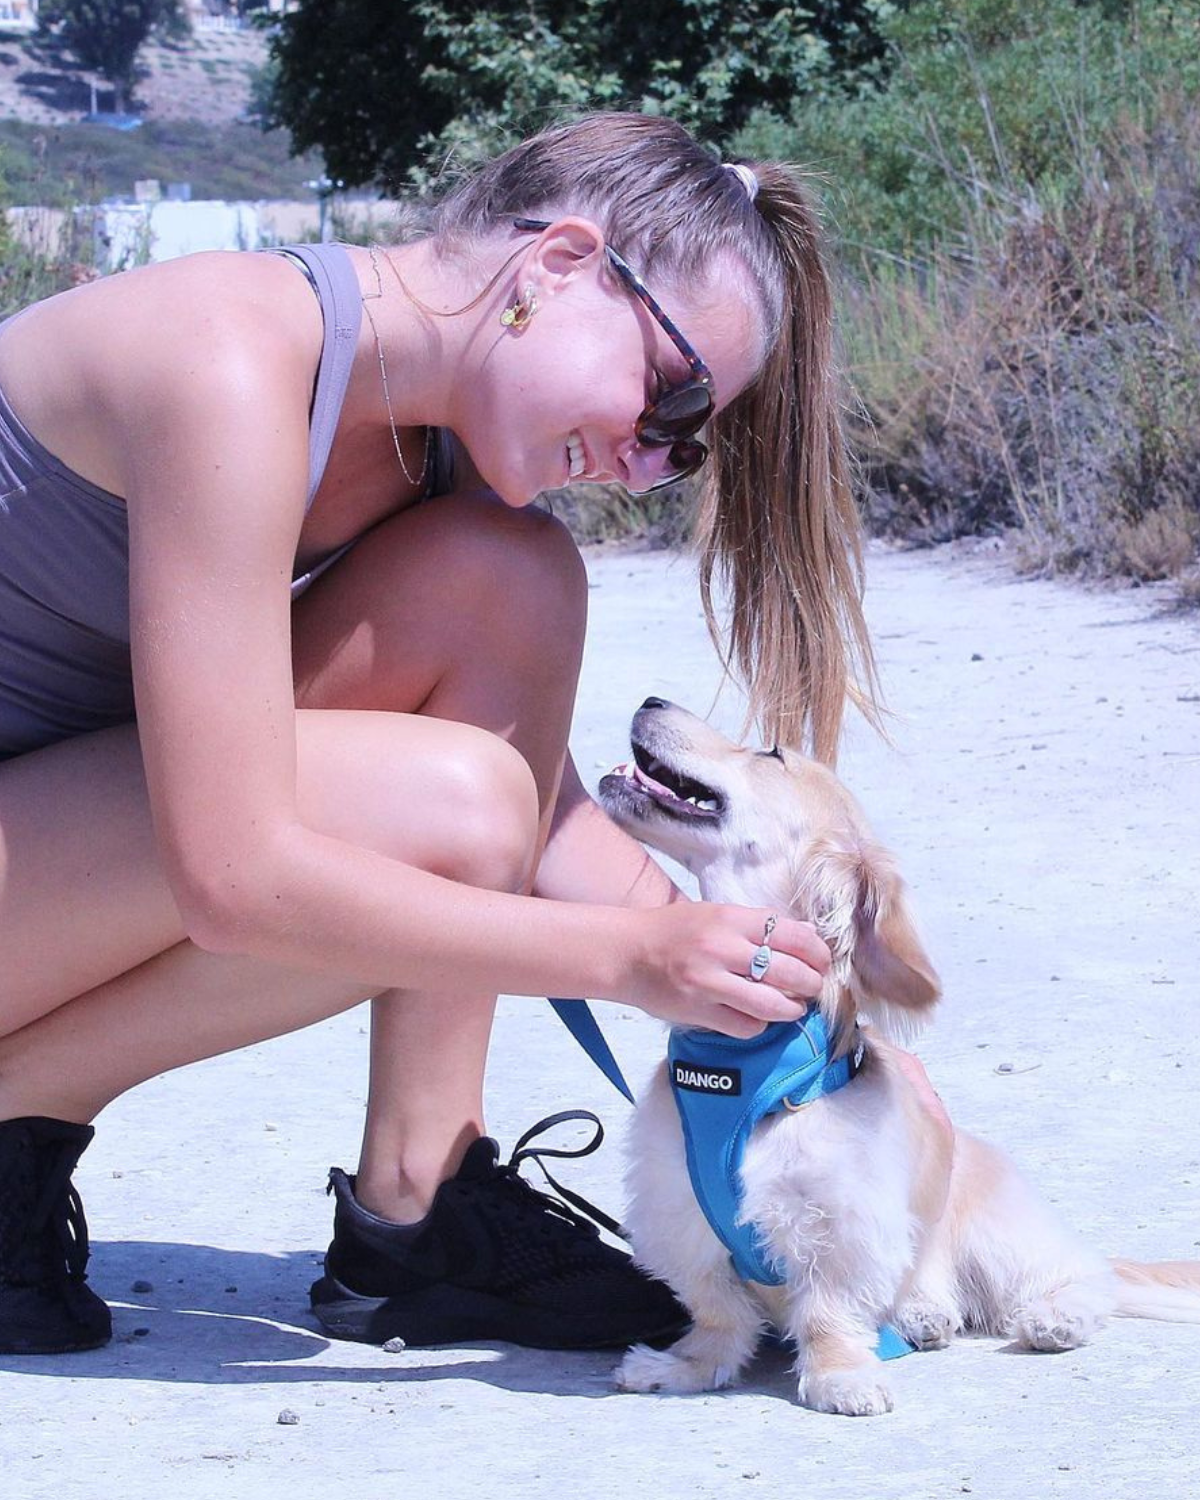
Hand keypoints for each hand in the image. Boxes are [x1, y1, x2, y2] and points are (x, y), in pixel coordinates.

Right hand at [623, 901, 830, 1036]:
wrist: (625, 953)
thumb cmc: (672, 931)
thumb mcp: (715, 914)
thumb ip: (758, 925)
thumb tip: (806, 935)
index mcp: (730, 918)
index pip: (792, 935)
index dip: (818, 952)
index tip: (823, 961)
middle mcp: (721, 948)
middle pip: (789, 971)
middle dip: (811, 984)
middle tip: (813, 988)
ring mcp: (709, 981)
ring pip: (772, 1004)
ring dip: (792, 1009)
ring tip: (793, 1007)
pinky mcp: (698, 1010)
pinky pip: (746, 1025)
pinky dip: (759, 1024)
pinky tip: (757, 1016)